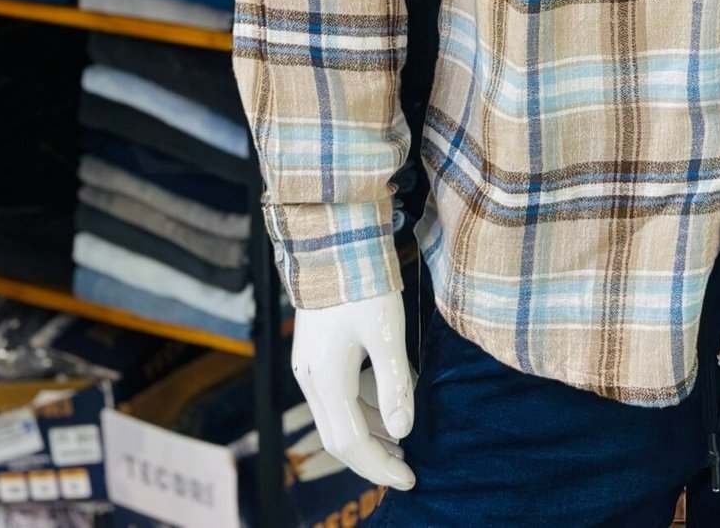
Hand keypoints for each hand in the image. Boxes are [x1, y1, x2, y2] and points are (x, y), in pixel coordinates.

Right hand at [291, 292, 416, 492]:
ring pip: (337, 416)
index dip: (380, 466)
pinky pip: (336, 395)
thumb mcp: (387, 334)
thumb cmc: (364, 284)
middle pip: (339, 436)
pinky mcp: (314, 353)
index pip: (351, 443)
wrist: (335, 240)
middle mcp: (310, 379)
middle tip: (407, 467)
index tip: (410, 478)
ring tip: (402, 440)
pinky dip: (361, 408)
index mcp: (326, 380)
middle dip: (373, 456)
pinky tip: (387, 402)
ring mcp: (309, 366)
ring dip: (369, 432)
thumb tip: (403, 430)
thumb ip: (394, 384)